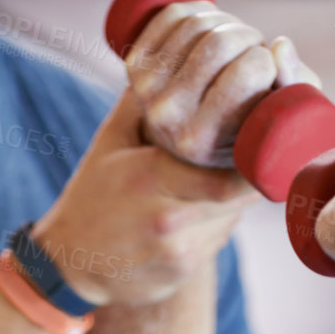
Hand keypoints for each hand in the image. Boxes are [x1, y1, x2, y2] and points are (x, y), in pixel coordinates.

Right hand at [31, 89, 253, 307]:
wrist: (69, 263)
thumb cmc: (91, 195)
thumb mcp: (109, 142)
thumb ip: (144, 104)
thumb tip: (180, 62)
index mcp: (149, 180)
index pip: (227, 176)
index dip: (256, 162)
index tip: (265, 143)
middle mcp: (168, 219)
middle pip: (235, 197)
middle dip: (247, 175)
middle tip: (250, 156)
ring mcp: (177, 251)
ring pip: (228, 219)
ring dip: (229, 200)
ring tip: (208, 183)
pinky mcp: (182, 272)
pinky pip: (214, 240)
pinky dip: (213, 224)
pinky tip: (190, 214)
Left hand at [124, 1, 320, 171]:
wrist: (184, 146)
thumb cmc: (244, 131)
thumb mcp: (277, 122)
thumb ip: (296, 89)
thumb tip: (280, 45)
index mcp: (202, 140)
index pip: (250, 71)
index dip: (268, 60)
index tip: (269, 69)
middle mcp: (167, 117)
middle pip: (222, 43)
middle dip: (249, 36)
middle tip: (254, 51)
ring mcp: (145, 89)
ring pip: (199, 23)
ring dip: (228, 21)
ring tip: (236, 42)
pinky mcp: (134, 64)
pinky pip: (174, 13)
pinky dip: (201, 10)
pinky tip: (213, 26)